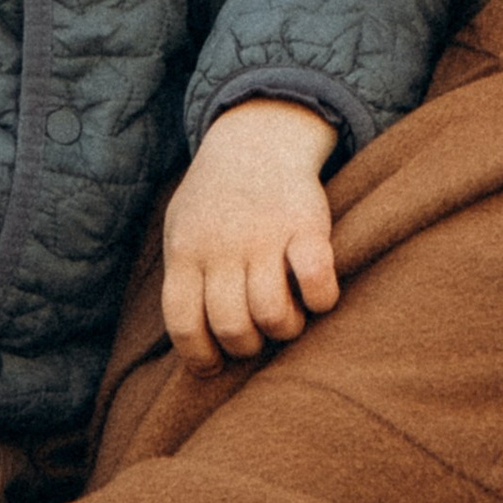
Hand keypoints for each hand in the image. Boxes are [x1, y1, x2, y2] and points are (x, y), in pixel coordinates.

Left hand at [160, 97, 340, 372]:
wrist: (256, 139)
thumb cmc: (216, 200)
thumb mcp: (181, 230)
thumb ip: (184, 279)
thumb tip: (193, 342)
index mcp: (185, 252)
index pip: (183, 323)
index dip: (200, 355)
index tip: (215, 364)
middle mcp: (222, 246)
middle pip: (231, 326)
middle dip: (247, 347)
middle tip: (257, 336)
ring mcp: (264, 235)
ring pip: (272, 314)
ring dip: (284, 329)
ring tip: (287, 318)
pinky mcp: (306, 225)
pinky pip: (316, 281)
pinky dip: (321, 300)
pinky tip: (318, 296)